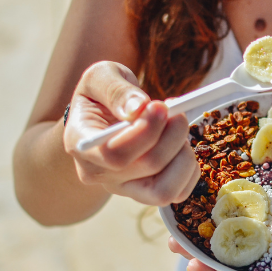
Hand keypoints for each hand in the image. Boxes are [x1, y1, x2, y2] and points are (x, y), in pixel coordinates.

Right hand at [63, 61, 199, 205]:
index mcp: (82, 144)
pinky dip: (190, 169)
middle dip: (172, 134)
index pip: (115, 155)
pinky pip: (179, 193)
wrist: (104, 115)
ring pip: (165, 190)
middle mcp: (99, 173)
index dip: (147, 131)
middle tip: (176, 111)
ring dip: (183, 155)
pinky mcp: (147, 194)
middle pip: (149, 165)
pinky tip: (180, 146)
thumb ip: (116, 90)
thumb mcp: (101, 76)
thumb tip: (138, 108)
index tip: (161, 106)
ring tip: (176, 131)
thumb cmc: (102, 94)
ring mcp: (124, 187)